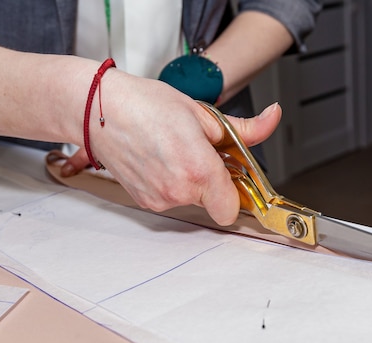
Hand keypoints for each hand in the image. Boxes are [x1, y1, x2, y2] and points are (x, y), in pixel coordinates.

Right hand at [60, 70, 281, 225]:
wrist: (99, 110)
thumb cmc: (145, 105)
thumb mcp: (201, 112)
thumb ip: (243, 128)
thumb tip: (272, 119)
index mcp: (198, 170)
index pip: (232, 209)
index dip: (236, 194)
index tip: (233, 179)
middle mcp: (178, 191)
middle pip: (212, 202)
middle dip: (211, 181)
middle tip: (198, 152)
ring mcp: (158, 199)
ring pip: (190, 200)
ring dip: (189, 182)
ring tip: (172, 151)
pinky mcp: (143, 201)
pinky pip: (169, 198)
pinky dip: (169, 183)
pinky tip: (158, 159)